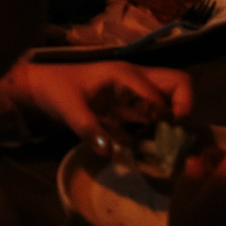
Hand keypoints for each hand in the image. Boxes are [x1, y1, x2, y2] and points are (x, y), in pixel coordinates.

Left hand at [9, 58, 192, 142]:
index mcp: (123, 74)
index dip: (165, 113)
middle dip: (184, 106)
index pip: (158, 90)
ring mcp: (136, 89)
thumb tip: (109, 152)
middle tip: (174, 134)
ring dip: (175, 117)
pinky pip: (157, 109)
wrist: (42, 86)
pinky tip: (151, 146)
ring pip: (171, 95)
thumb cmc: (56, 90)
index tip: (163, 138)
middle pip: (177, 81)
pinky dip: (162, 125)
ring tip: (165, 143)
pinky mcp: (132, 102)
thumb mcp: (69, 109)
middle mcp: (136, 78)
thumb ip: (88, 129)